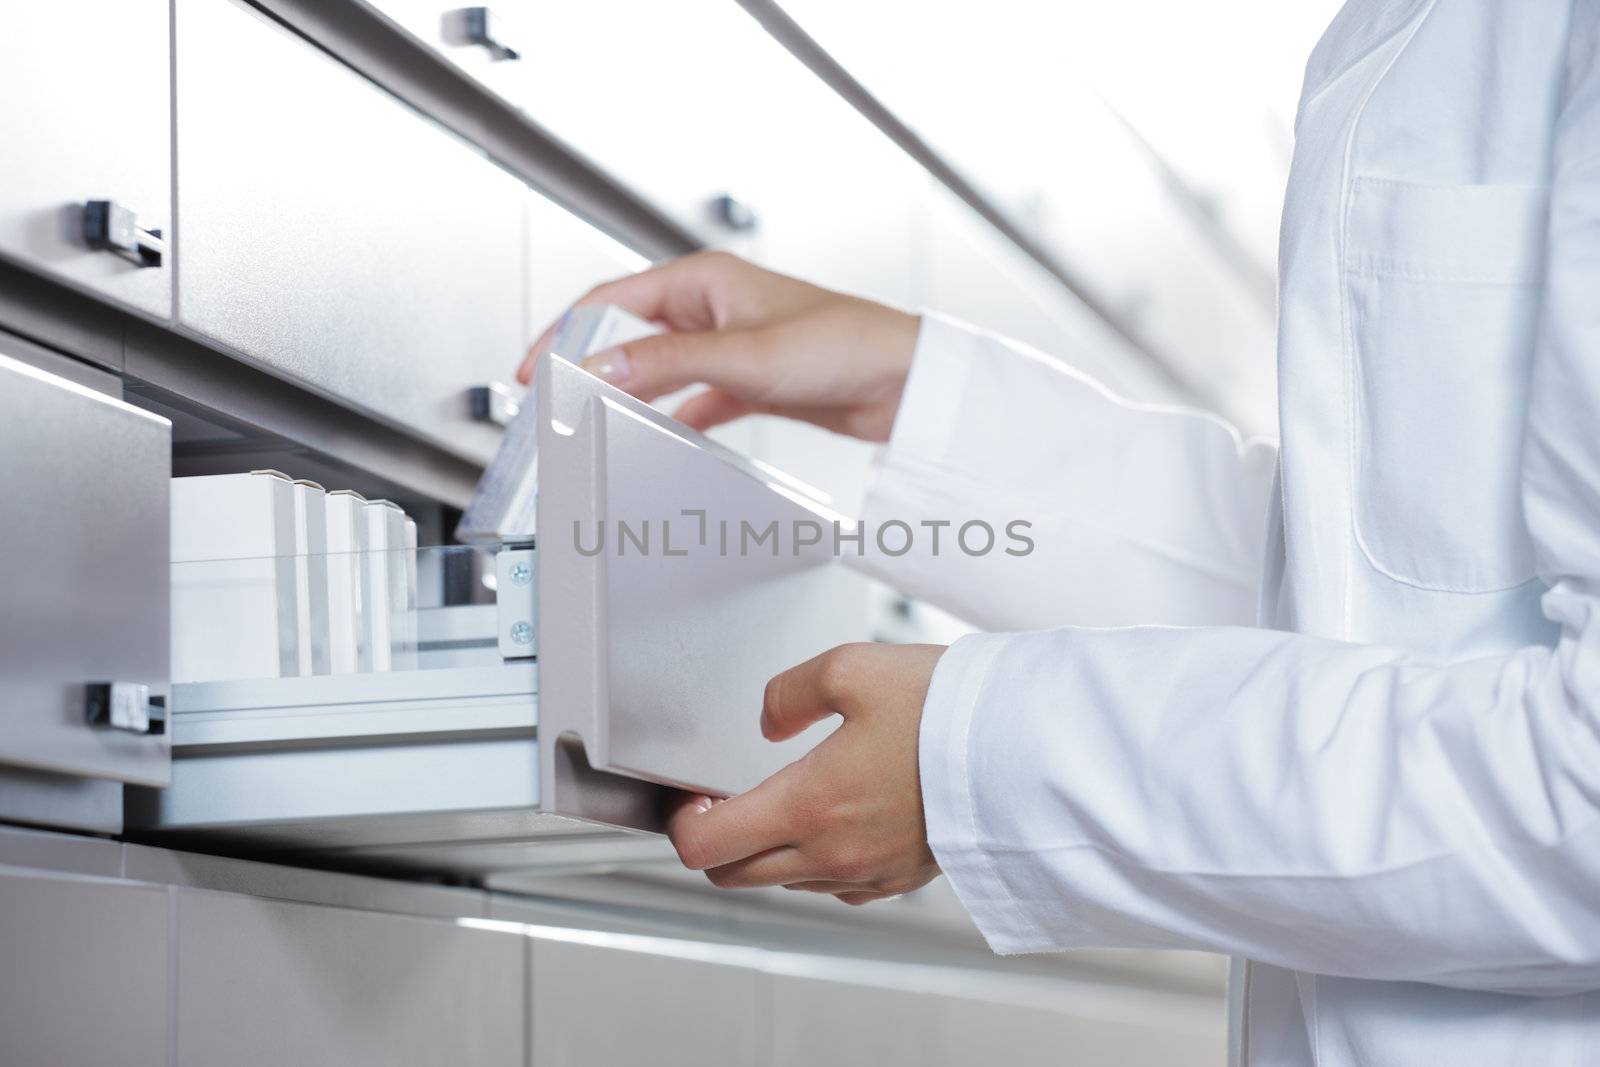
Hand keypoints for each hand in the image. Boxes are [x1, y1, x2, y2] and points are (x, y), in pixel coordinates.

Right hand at [518, 251, 919, 442]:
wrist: (907, 383)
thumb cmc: (845, 344)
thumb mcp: (743, 355)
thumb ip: (666, 363)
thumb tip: (598, 371)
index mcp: (704, 278)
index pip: (608, 301)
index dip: (563, 336)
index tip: (534, 372)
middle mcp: (714, 306)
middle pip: (628, 334)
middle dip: (589, 367)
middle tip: (556, 405)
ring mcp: (732, 344)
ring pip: (660, 369)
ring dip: (629, 395)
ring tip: (595, 424)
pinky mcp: (752, 380)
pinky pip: (696, 399)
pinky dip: (674, 418)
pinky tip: (660, 440)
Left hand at [666, 642, 946, 905]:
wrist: (1027, 751)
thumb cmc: (948, 710)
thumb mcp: (851, 668)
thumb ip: (789, 695)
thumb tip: (768, 722)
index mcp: (809, 806)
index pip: (706, 847)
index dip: (682, 822)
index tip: (691, 796)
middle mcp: (832, 854)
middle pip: (736, 874)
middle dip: (716, 839)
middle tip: (723, 798)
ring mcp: (868, 874)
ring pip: (785, 880)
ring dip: (768, 849)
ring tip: (784, 801)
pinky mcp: (901, 878)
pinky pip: (836, 884)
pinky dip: (818, 860)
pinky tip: (836, 820)